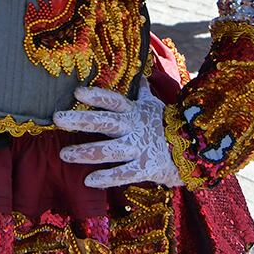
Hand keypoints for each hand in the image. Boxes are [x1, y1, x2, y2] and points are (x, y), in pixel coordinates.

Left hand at [54, 81, 183, 188]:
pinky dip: (106, 178)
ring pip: (109, 151)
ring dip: (85, 152)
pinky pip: (123, 174)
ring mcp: (139, 149)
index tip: (77, 93)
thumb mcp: (153, 105)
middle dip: (81, 120)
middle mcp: (133, 128)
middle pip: (105, 122)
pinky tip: (88, 180)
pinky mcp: (145, 169)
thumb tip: (141, 72)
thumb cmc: (165, 125)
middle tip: (58, 119)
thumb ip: (142, 91)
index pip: (113, 101)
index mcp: (134, 112)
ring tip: (64, 154)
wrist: (195, 150)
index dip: (97, 96)